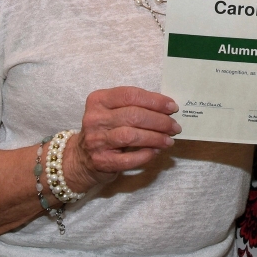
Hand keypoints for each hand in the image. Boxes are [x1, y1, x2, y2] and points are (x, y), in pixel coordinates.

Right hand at [64, 86, 181, 192]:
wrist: (81, 158)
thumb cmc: (105, 129)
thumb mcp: (113, 111)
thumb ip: (134, 106)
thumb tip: (167, 109)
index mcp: (99, 99)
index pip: (130, 95)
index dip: (155, 100)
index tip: (172, 107)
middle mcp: (95, 118)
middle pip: (134, 115)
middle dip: (159, 121)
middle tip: (175, 126)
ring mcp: (96, 140)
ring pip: (131, 135)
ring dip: (155, 137)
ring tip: (169, 140)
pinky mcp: (100, 161)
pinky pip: (128, 158)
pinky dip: (145, 155)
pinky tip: (155, 152)